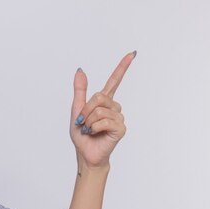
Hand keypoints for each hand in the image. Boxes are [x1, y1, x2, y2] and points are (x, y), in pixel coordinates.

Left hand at [70, 51, 135, 168]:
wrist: (85, 154)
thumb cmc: (82, 136)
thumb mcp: (77, 110)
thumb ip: (80, 90)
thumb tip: (81, 70)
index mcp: (103, 102)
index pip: (115, 81)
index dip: (123, 67)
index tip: (133, 54)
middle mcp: (114, 107)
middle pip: (99, 97)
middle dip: (86, 110)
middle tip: (83, 123)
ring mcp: (119, 117)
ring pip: (100, 110)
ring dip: (89, 121)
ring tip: (89, 130)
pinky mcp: (121, 128)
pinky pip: (105, 121)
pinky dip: (95, 128)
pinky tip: (95, 134)